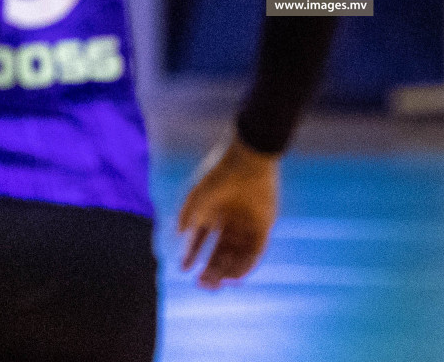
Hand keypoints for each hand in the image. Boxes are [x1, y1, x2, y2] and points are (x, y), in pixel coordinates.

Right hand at [177, 134, 279, 289]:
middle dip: (210, 269)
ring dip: (226, 271)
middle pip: (220, 252)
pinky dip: (245, 266)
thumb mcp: (197, 197)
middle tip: (201, 284)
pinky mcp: (264, 226)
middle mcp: (231, 220)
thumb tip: (179, 234)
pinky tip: (233, 278)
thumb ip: (187, 216)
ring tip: (215, 283)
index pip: (201, 239)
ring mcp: (248, 224)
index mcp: (214, 211)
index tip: (183, 269)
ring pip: (236, 255)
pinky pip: (255, 252)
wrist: (249, 159)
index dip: (191, 254)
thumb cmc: (220, 176)